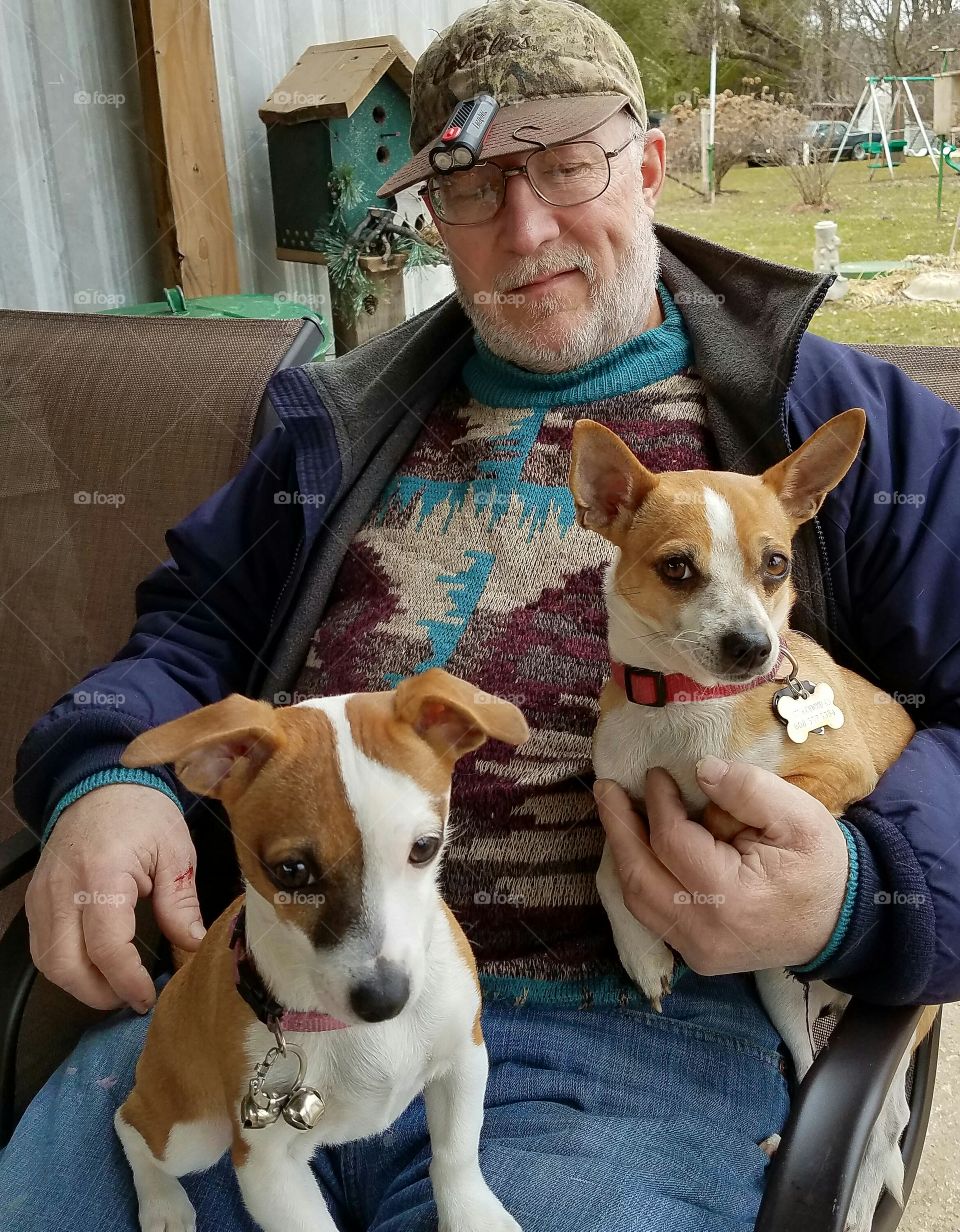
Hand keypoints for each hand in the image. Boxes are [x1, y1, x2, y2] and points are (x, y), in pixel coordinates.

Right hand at [25, 784, 205, 1011]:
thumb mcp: (175, 852)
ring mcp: (42, 894)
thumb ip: (180, 902)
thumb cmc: (143, 812)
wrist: (103, 784)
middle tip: (133, 998)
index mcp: (102, 873)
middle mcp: (63, 888)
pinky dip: (65, 965)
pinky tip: (95, 966)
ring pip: (47, 961)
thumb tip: (192, 944)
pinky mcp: (35, 898)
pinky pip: (41, 945)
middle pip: (64, 965)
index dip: (127, 981)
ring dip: (80, 984)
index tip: (149, 996)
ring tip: (117, 986)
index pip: (106, 947)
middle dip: (99, 994)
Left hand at [593, 756, 849, 974]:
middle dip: (617, 827)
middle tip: (605, 789)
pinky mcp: (697, 956)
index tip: (656, 774)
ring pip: (637, 900)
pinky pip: (651, 914)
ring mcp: (698, 951)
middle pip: (639, 877)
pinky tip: (636, 846)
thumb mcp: (799, 816)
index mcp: (732, 898)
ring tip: (614, 812)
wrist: (843, 922)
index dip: (658, 804)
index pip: (672, 844)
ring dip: (622, 853)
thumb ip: (749, 789)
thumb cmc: (821, 865)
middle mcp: (706, 933)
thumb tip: (700, 770)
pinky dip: (638, 877)